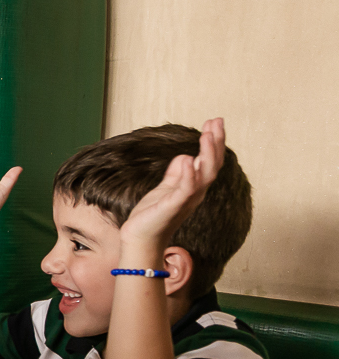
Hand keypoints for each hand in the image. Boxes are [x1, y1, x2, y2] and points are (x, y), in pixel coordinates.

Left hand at [119, 117, 226, 247]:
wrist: (140, 237)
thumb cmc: (153, 214)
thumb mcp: (166, 188)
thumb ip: (176, 173)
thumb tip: (186, 156)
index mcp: (194, 187)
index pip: (210, 161)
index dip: (214, 142)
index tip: (215, 122)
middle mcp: (195, 193)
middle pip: (213, 165)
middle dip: (216, 143)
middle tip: (217, 122)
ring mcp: (186, 200)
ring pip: (205, 175)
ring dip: (208, 154)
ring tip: (208, 135)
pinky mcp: (172, 207)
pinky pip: (184, 189)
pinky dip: (188, 174)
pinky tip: (188, 159)